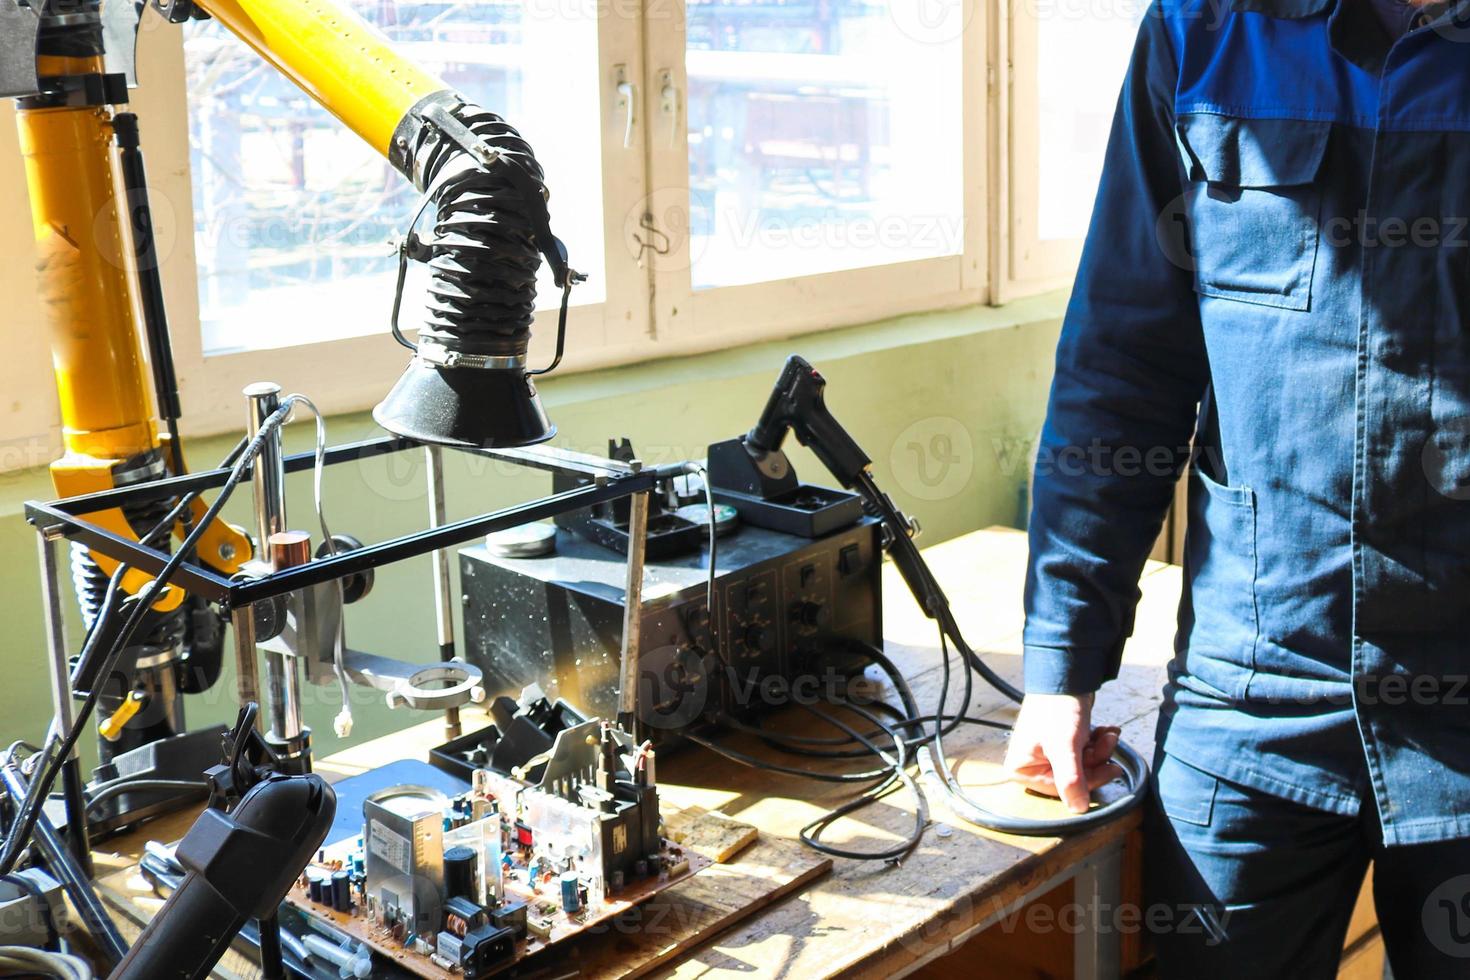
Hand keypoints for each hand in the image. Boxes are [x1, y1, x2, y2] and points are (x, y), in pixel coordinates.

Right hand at [1002, 692, 1121, 812]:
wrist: (1066, 675)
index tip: (1109, 769)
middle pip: (1074, 778)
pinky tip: (1106, 731)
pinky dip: (1097, 743)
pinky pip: (1083, 753)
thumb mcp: (1064, 747)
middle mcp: (1030, 763)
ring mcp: (1046, 753)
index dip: (1088, 780)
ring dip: (1100, 750)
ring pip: (1082, 765)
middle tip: (1109, 745)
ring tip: (1109, 734)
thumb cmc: (1056, 709)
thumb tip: (1078, 809)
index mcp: (1020, 769)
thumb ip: (1070, 780)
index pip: (1061, 790)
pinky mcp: (1061, 743)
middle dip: (1096, 760)